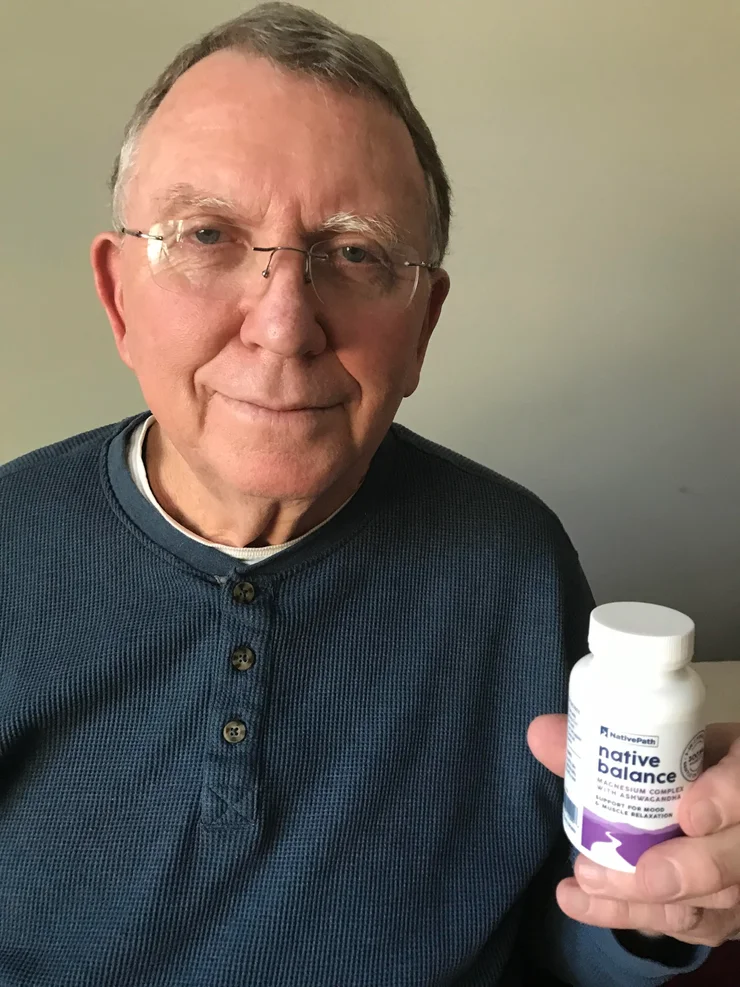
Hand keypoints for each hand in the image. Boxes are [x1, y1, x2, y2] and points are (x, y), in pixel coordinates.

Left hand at [528, 715, 739, 946]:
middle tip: (626, 867)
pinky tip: (583, 904)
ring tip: (583, 882)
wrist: (714, 811)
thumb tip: (540, 734)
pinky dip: (633, 915)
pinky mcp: (722, 915)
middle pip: (733, 859)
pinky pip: (687, 924)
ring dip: (641, 898)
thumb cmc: (684, 767)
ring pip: (710, 900)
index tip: (691, 815)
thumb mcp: (661, 742)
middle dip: (681, 869)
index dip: (726, 799)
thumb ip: (606, 743)